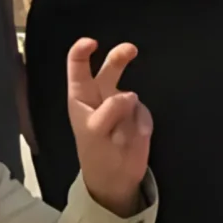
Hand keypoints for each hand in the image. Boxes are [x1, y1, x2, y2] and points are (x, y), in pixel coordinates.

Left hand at [65, 38, 152, 216]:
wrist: (116, 180)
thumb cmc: (95, 153)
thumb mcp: (94, 133)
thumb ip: (109, 111)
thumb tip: (129, 94)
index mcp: (82, 97)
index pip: (78, 67)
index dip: (82, 51)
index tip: (92, 43)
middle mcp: (102, 96)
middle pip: (110, 68)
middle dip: (120, 56)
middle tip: (131, 49)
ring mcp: (123, 105)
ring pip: (130, 93)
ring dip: (130, 111)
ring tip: (122, 137)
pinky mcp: (139, 116)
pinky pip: (143, 113)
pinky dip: (140, 125)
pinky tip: (134, 140)